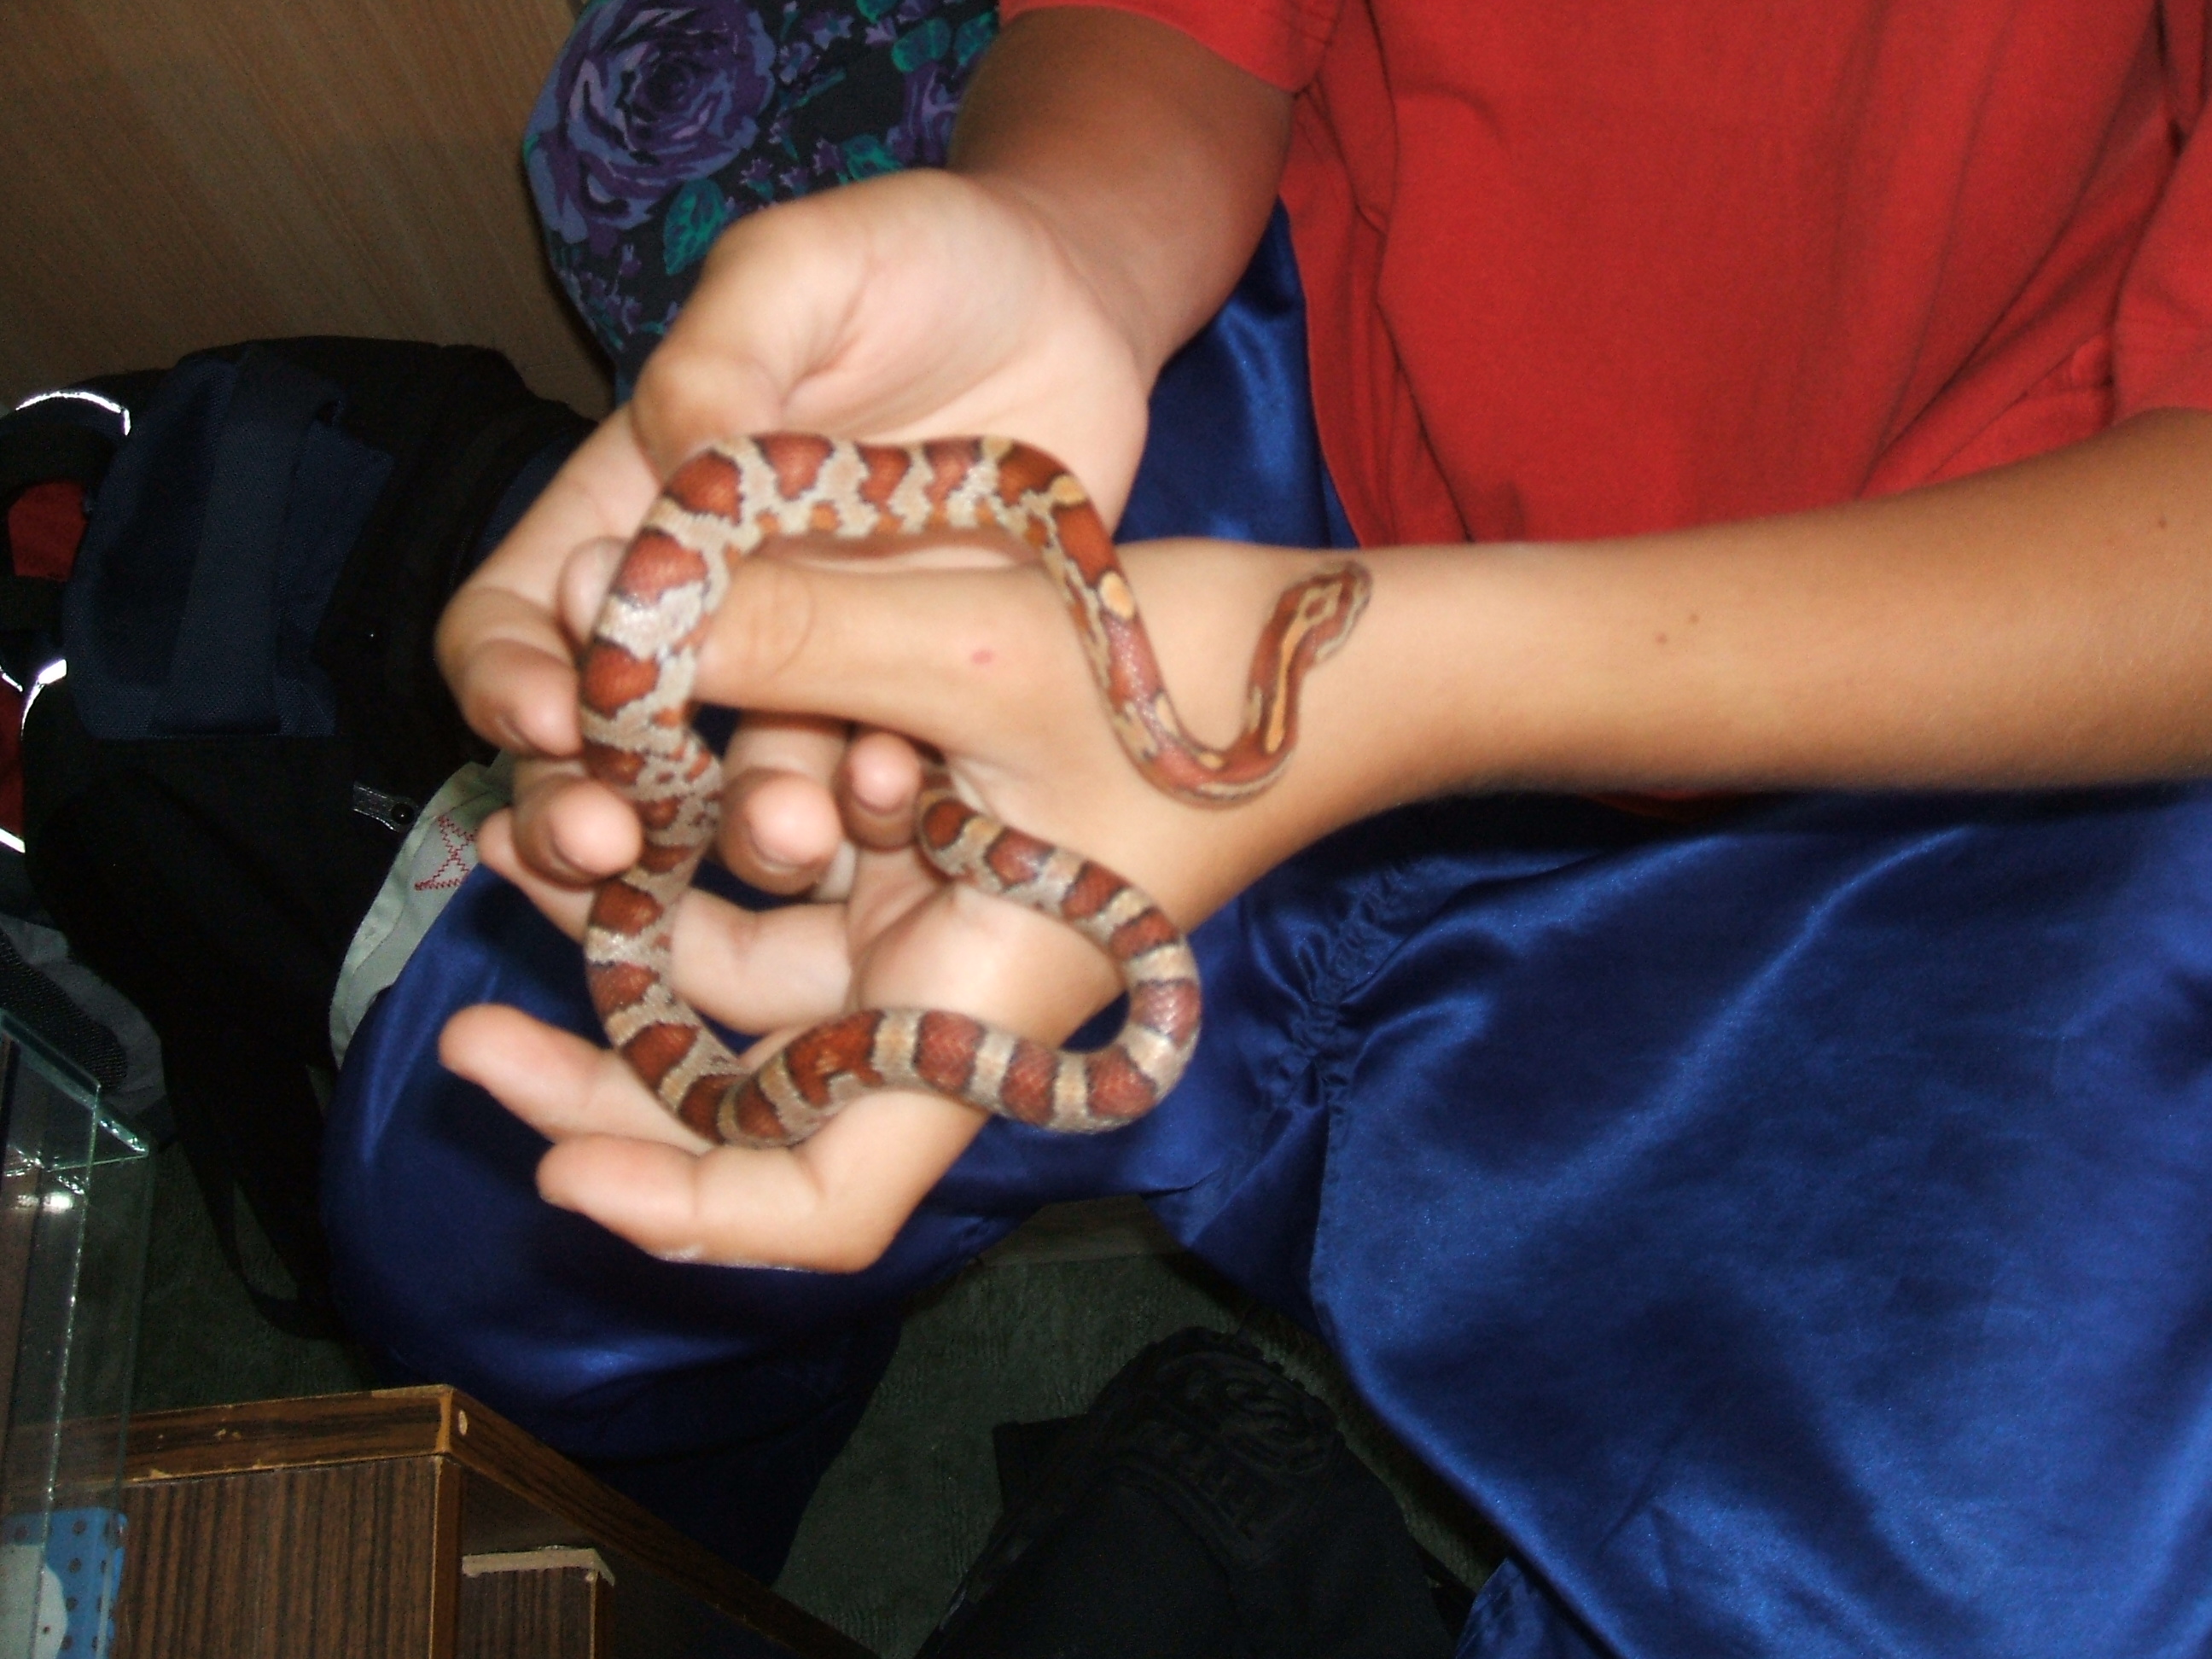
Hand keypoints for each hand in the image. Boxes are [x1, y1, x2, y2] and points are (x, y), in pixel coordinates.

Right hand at [437, 163, 1159, 906]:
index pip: (516, 616)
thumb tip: (669, 460)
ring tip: (792, 835)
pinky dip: (877, 811)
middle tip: (610, 846)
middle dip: (587, 804)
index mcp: (635, 508)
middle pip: (605, 744)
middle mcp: (714, 610)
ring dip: (745, 829)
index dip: (508, 675)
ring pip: (744, 790)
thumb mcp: (809, 267)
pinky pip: (880, 783)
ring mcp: (822, 666)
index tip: (557, 713)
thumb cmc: (919, 262)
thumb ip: (726, 350)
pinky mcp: (922, 695)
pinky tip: (901, 798)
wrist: (1073, 306)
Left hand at [442, 533, 1378, 1268]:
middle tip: (472, 1025)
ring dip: (643, 929)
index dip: (683, 1213)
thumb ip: (789, 632)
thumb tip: (612, 617)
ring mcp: (927, 928)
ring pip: (752, 982)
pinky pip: (787, 885)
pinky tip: (629, 779)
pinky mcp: (925, 858)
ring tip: (532, 845)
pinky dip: (708, 847)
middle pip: (752, 1099)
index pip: (821, 1195)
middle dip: (609, 1071)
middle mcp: (937, 995)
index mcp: (966, 1009)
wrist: (1314, 657)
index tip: (551, 1176)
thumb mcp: (973, 641)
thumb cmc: (1192, 686)